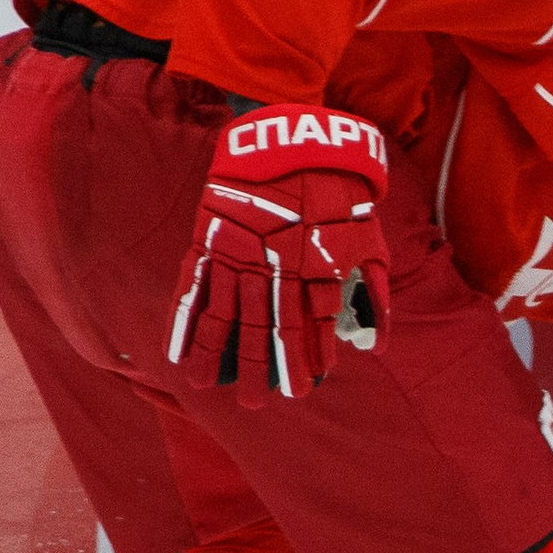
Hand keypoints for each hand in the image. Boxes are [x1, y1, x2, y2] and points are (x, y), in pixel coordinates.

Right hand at [169, 106, 390, 407]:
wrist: (301, 147)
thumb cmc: (343, 201)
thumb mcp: (370, 247)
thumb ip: (373, 299)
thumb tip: (375, 349)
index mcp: (313, 272)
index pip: (306, 328)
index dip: (302, 361)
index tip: (299, 390)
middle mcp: (273, 268)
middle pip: (263, 328)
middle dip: (260, 368)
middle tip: (256, 404)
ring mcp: (238, 254)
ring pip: (223, 312)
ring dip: (215, 352)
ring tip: (207, 386)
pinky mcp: (212, 239)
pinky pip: (194, 286)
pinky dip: (184, 319)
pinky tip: (178, 347)